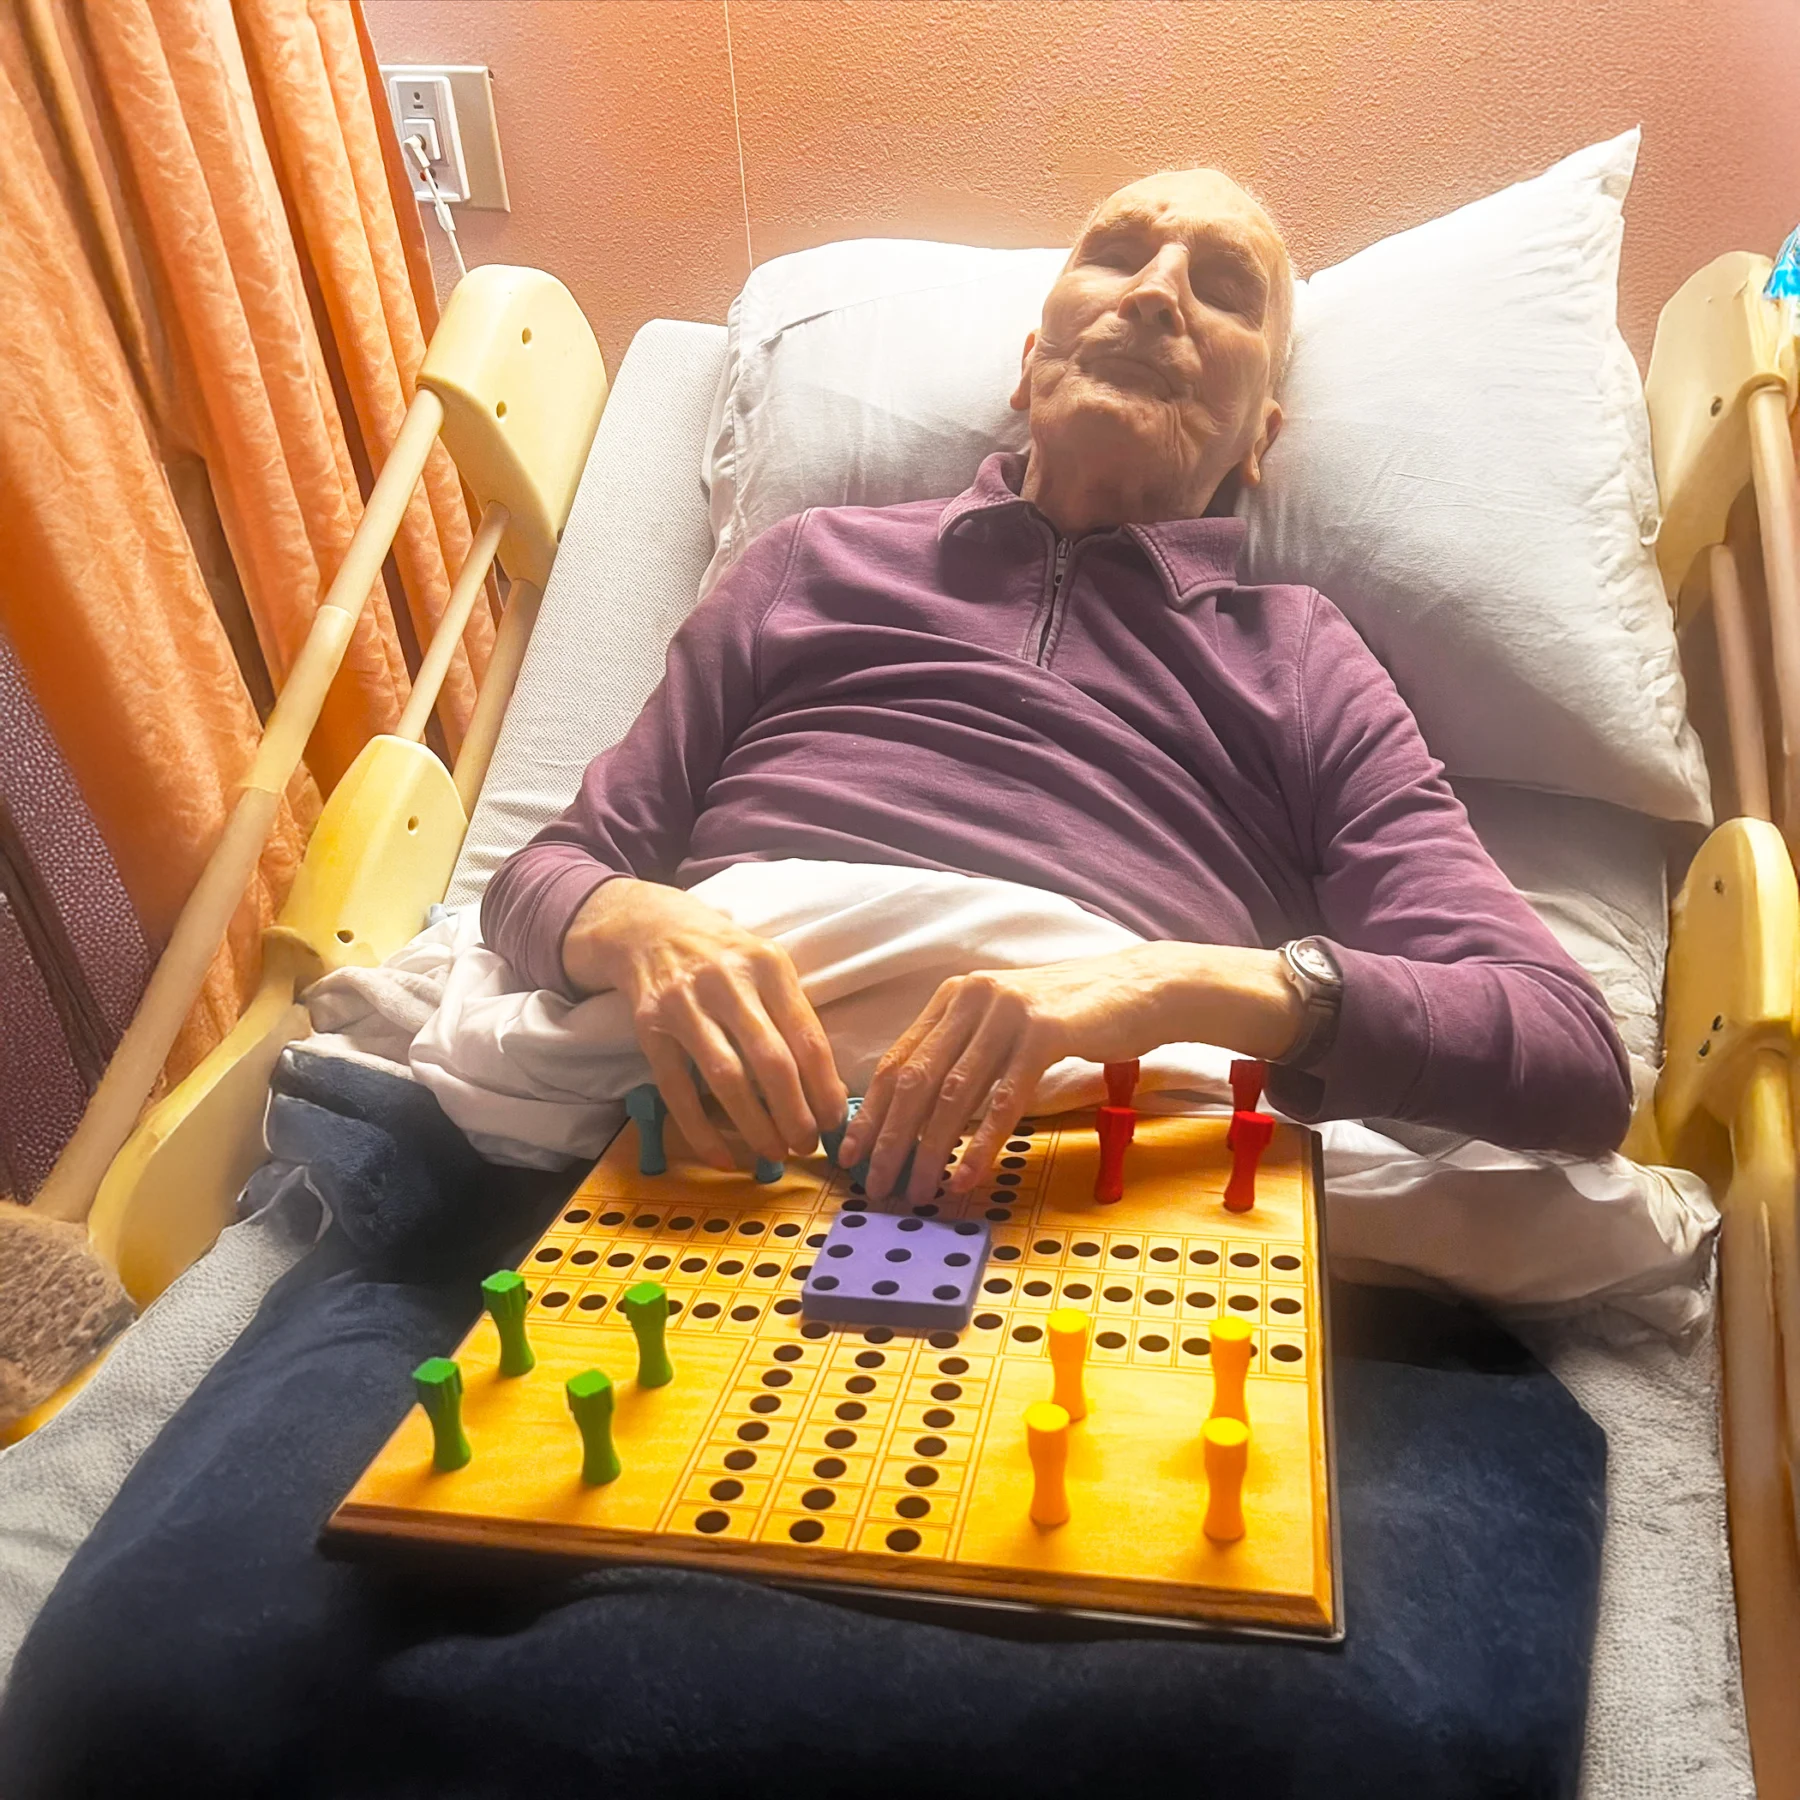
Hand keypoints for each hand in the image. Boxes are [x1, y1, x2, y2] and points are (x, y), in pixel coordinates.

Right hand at [563, 878, 846, 1169]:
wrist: (648, 926)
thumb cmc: (722, 956)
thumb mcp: (764, 966)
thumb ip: (792, 1016)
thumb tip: (825, 1089)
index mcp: (769, 965)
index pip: (807, 1037)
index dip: (825, 1088)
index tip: (835, 1122)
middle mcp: (728, 981)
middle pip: (771, 1062)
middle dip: (794, 1114)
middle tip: (806, 1146)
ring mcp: (685, 1004)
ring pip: (726, 1078)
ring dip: (755, 1125)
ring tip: (773, 1153)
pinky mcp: (649, 1026)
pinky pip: (677, 1089)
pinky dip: (701, 1130)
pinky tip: (722, 1157)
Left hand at [838, 942, 1301, 1204]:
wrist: (1140, 990)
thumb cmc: (1070, 1018)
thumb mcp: (1005, 1026)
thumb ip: (964, 1056)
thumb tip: (918, 1118)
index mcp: (953, 997)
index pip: (897, 1060)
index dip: (870, 1112)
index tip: (852, 1154)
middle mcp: (971, 998)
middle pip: (915, 1079)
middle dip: (890, 1139)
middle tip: (878, 1185)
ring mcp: (1007, 1012)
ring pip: (953, 1093)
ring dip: (929, 1149)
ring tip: (917, 1190)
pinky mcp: (1045, 1031)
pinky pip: (1004, 1099)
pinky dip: (981, 1144)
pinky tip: (965, 1176)